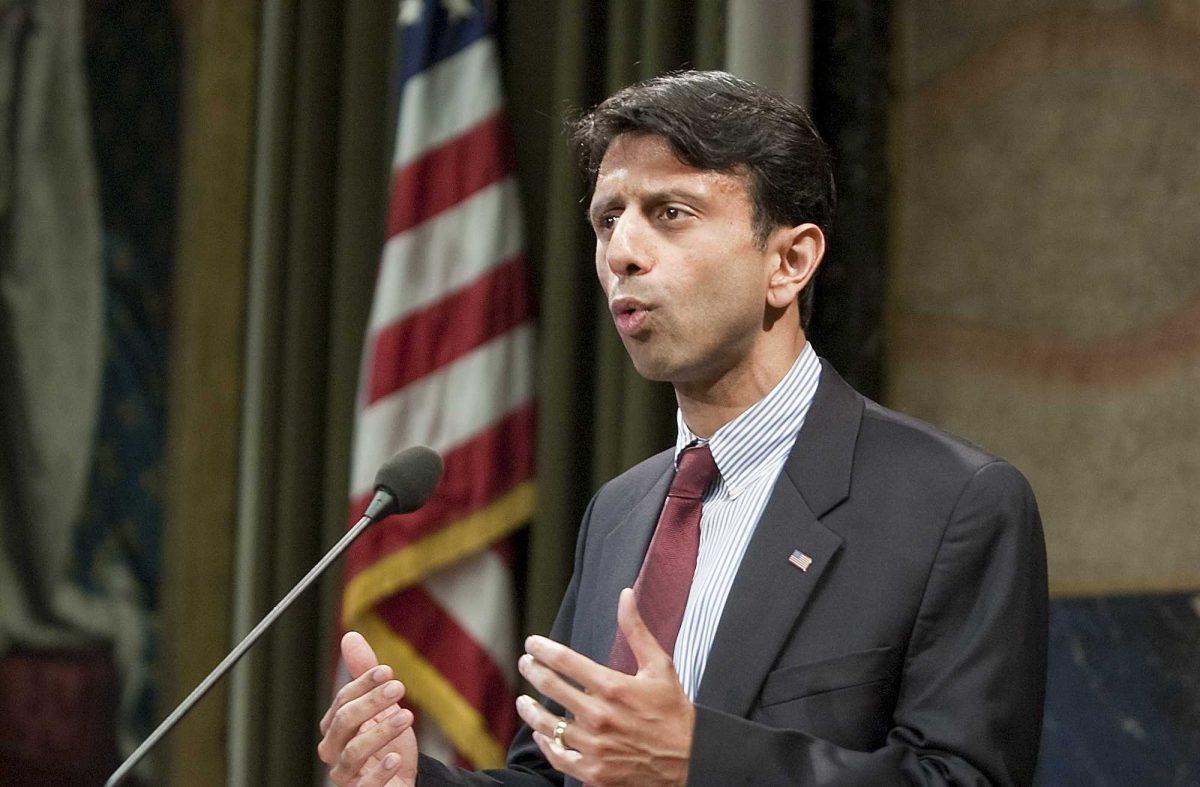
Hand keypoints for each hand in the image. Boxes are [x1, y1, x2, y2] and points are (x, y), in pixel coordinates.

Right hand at [318, 631, 418, 785]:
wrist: (404, 779)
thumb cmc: (388, 743)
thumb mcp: (383, 707)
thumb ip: (366, 675)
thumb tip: (350, 637)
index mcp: (336, 726)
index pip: (342, 700)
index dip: (363, 684)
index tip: (388, 671)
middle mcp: (334, 751)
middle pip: (343, 722)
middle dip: (371, 702)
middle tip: (399, 687)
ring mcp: (345, 775)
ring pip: (351, 753)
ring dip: (380, 732)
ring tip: (407, 715)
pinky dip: (378, 772)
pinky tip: (395, 757)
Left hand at [516, 588, 694, 785]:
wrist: (690, 759)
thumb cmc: (674, 711)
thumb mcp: (659, 666)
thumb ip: (636, 630)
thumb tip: (626, 595)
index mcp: (612, 687)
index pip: (564, 661)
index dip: (542, 649)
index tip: (532, 644)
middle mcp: (599, 715)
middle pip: (550, 687)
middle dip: (532, 671)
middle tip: (526, 664)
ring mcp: (594, 746)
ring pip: (547, 724)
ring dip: (530, 710)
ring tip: (523, 701)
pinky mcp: (594, 771)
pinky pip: (558, 756)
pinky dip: (546, 744)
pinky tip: (542, 735)